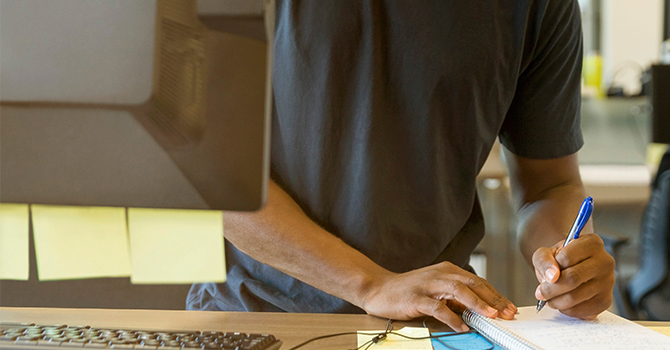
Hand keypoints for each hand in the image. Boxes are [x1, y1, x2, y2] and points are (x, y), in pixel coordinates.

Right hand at [360, 262, 516, 331]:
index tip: (509, 308)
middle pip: (473, 284)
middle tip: (507, 313)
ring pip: (458, 291)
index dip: (495, 295)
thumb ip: (455, 297)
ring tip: (491, 315)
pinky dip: (452, 317)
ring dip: (477, 304)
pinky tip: (461, 326)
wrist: (378, 288)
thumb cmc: (408, 290)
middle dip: (493, 299)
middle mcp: (440, 274)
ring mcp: (428, 285)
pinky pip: (438, 307)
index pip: (478, 281)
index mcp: (447, 270)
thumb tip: (478, 310)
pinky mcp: (417, 297)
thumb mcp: (436, 289)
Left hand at [532, 233, 614, 318]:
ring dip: (556, 301)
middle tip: (540, 293)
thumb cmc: (559, 259)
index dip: (551, 268)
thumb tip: (552, 276)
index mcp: (592, 243)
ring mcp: (608, 282)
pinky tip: (561, 303)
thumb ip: (544, 260)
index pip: (567, 257)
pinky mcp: (606, 300)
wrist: (571, 268)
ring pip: (576, 296)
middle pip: (572, 279)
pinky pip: (583, 310)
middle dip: (550, 289)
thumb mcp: (546, 253)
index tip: (545, 274)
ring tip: (549, 298)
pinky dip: (566, 310)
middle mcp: (605, 261)